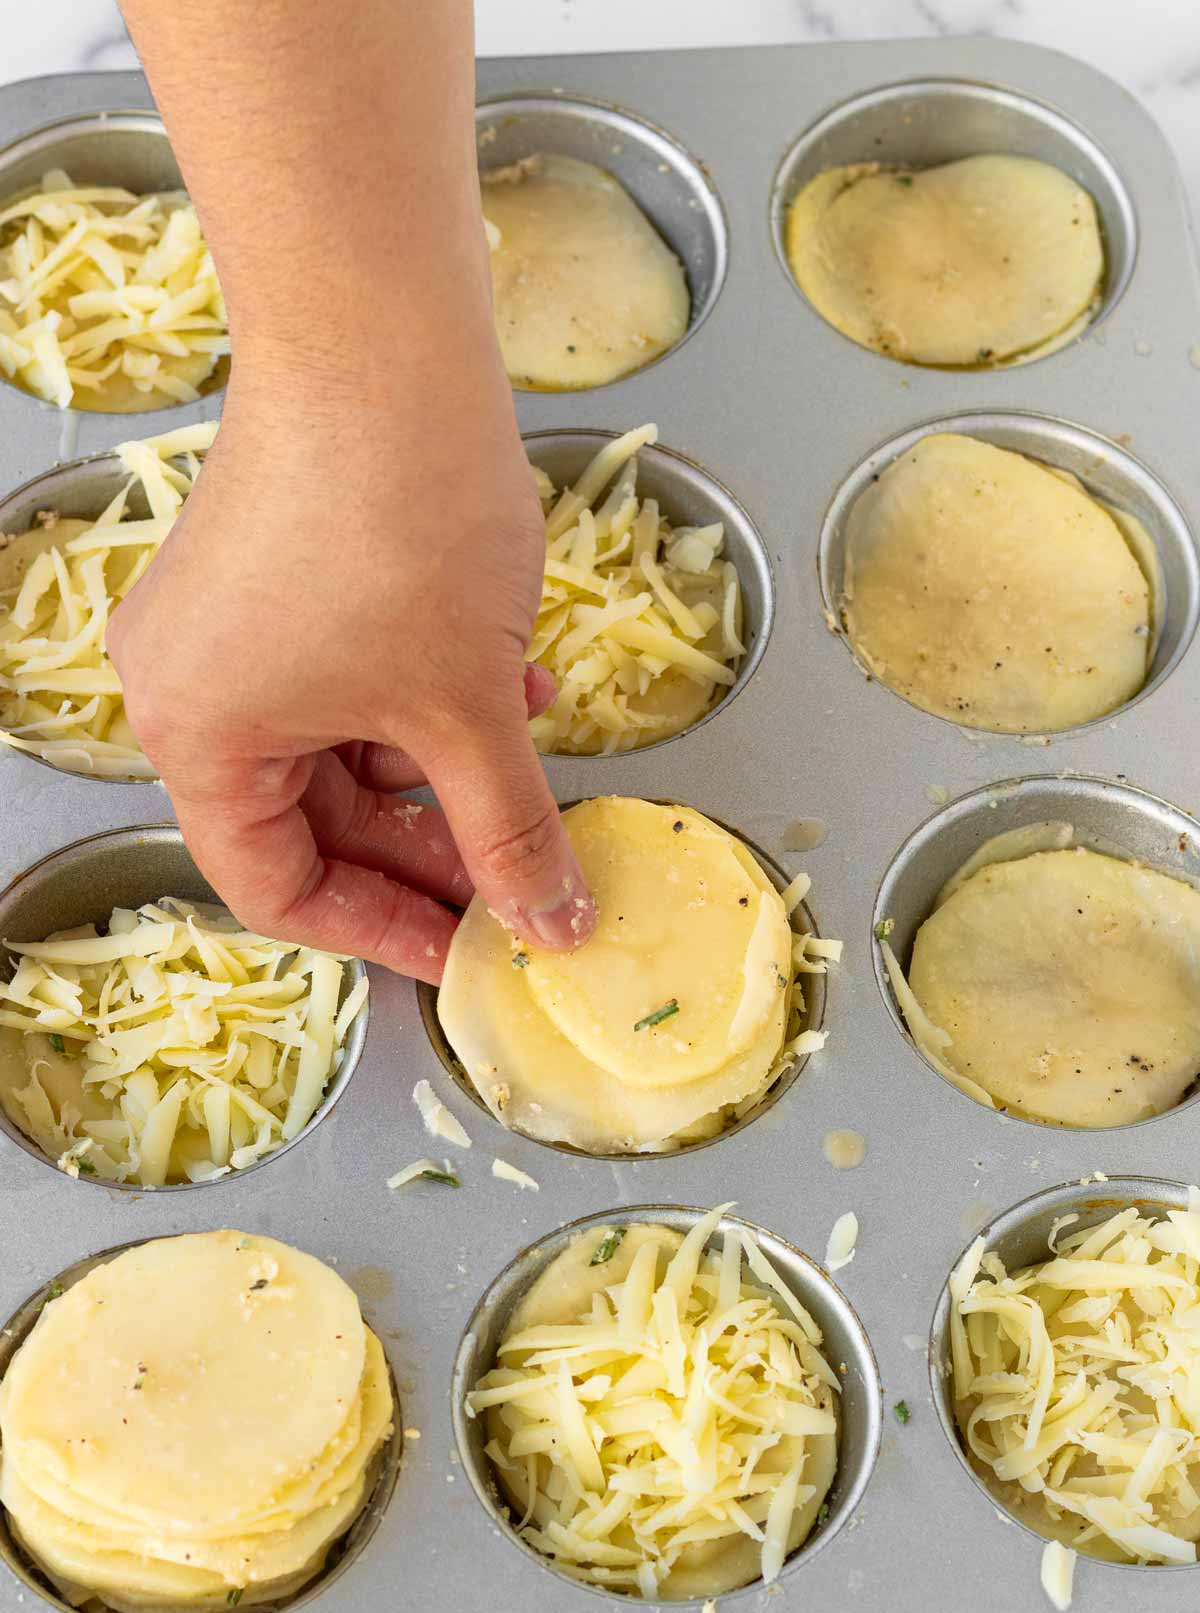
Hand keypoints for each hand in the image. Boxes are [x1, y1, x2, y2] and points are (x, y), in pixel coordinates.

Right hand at [106, 355, 595, 980]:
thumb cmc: (402, 520)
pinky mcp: (269, 574)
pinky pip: (345, 678)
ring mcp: (224, 627)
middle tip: (521, 869)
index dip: (380, 931)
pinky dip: (425, 696)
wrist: (383, 336)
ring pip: (342, 748)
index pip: (278, 890)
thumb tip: (550, 924)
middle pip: (313, 821)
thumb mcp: (468, 709)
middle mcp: (186, 688)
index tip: (465, 948)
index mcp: (198, 740)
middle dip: (431, 844)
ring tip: (532, 749)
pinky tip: (512, 675)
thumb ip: (510, 832)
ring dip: (444, 763)